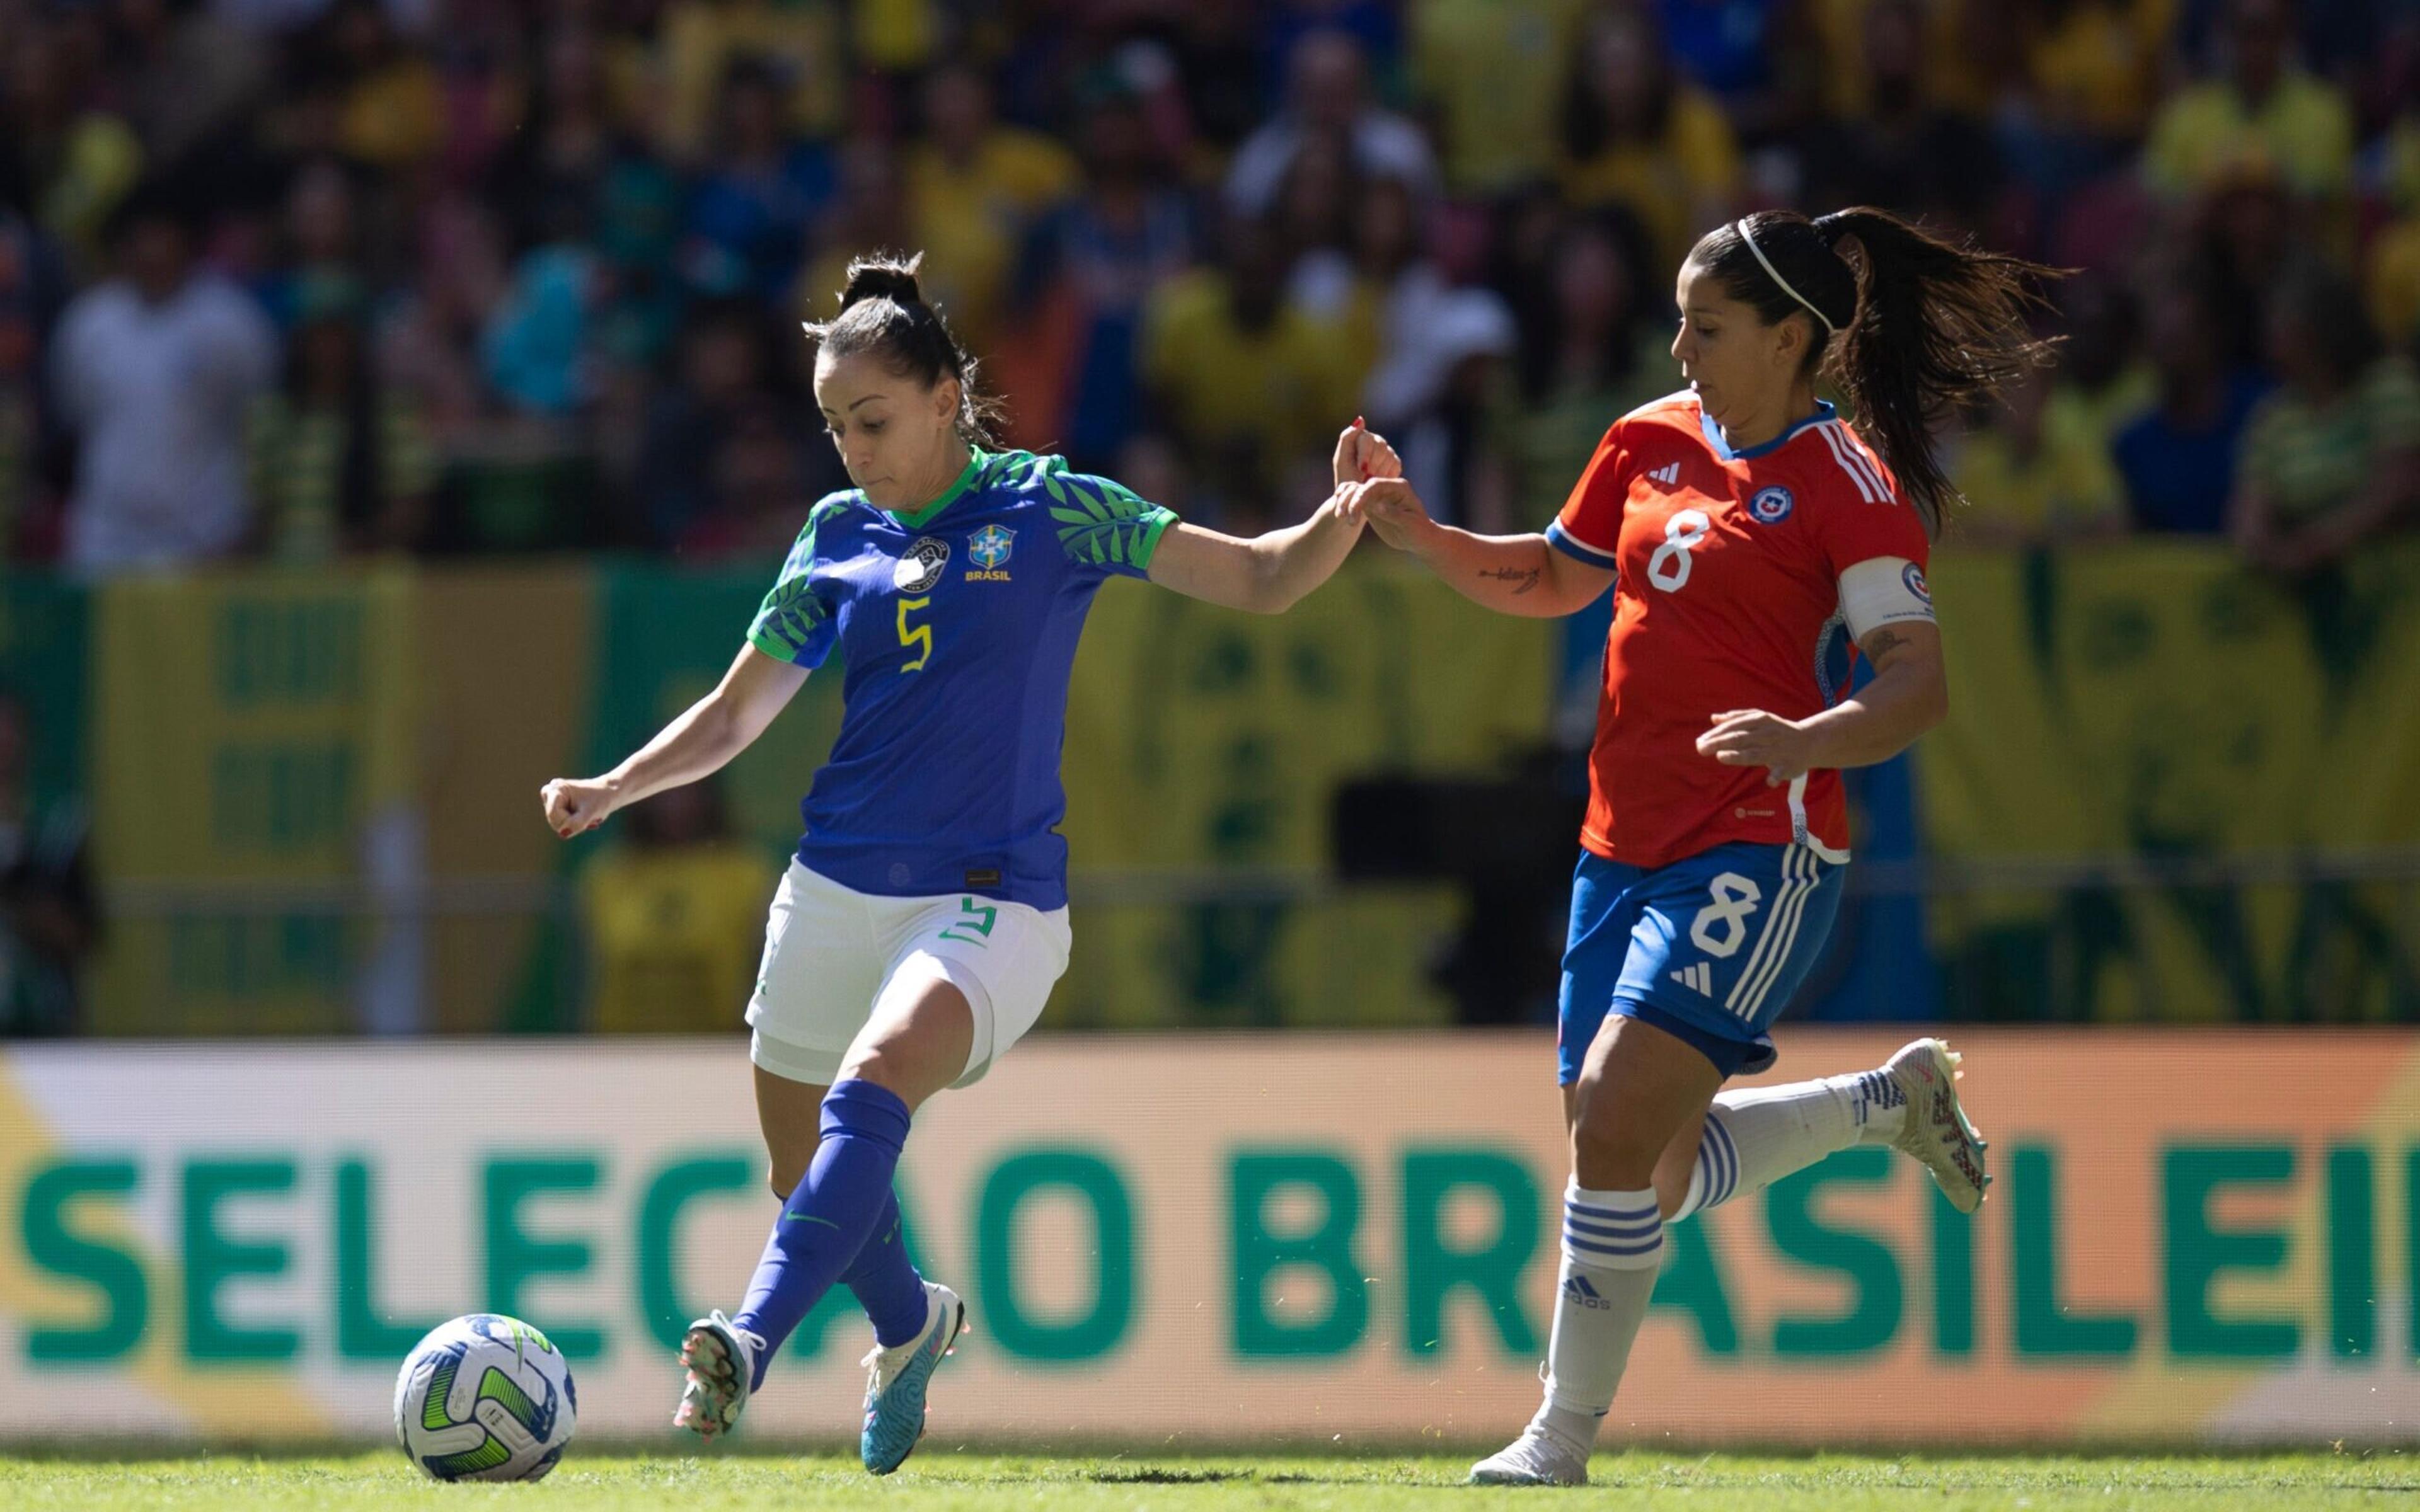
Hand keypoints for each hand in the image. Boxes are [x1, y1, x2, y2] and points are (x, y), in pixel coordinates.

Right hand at [541, 776, 618, 837]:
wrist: (610, 793)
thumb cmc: (602, 799)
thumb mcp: (591, 812)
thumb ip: (576, 824)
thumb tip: (562, 834)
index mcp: (556, 789)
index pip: (553, 815)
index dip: (568, 821)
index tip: (585, 814)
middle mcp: (550, 792)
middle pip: (554, 821)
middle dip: (572, 823)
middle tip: (588, 816)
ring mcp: (552, 799)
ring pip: (558, 825)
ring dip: (574, 824)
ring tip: (587, 816)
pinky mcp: (556, 806)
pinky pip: (561, 824)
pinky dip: (574, 824)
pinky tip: (585, 818)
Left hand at [1333, 416, 1404, 488]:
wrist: (1358, 497)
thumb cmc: (1346, 479)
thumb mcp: (1342, 459)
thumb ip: (1347, 437)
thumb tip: (1361, 419)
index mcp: (1360, 437)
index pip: (1366, 439)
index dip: (1365, 454)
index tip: (1362, 469)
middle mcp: (1374, 440)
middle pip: (1380, 446)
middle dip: (1373, 464)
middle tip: (1366, 477)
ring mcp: (1386, 450)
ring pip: (1389, 455)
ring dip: (1379, 470)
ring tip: (1370, 480)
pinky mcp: (1394, 461)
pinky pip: (1395, 464)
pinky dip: (1387, 474)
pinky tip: (1379, 481)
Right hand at [1338, 476, 1432, 552]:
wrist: (1419, 539)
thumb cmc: (1419, 530)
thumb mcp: (1409, 523)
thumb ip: (1393, 513)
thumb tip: (1377, 506)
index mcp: (1398, 487)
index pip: (1376, 485)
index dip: (1363, 494)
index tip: (1354, 508)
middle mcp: (1386, 488)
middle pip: (1363, 487)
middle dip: (1352, 500)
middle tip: (1346, 517)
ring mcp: (1378, 497)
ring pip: (1356, 493)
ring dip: (1346, 503)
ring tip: (1341, 518)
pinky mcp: (1371, 506)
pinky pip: (1356, 502)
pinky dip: (1347, 507)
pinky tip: (1341, 515)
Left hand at [1695, 710, 1815, 785]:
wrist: (1809, 741)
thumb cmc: (1777, 730)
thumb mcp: (1759, 719)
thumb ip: (1736, 719)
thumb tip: (1714, 718)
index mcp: (1760, 721)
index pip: (1734, 727)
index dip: (1716, 734)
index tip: (1699, 741)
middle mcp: (1768, 734)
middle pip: (1741, 739)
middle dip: (1720, 743)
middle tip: (1701, 749)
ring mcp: (1778, 750)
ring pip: (1756, 754)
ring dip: (1739, 756)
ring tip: (1721, 757)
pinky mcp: (1789, 765)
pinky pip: (1782, 771)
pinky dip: (1776, 776)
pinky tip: (1768, 782)